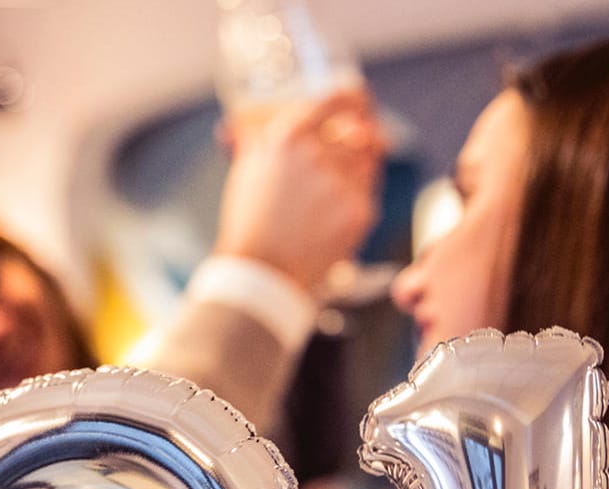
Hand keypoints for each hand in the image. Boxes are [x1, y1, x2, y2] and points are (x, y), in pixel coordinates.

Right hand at [213, 86, 385, 290]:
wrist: (262, 271)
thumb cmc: (250, 222)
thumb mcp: (246, 170)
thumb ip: (253, 139)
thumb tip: (239, 125)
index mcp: (289, 136)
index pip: (337, 100)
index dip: (354, 98)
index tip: (359, 100)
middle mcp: (319, 154)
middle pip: (358, 131)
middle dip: (360, 136)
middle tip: (358, 140)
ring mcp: (343, 182)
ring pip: (368, 158)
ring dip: (360, 163)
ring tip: (340, 182)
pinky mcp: (360, 210)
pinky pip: (369, 188)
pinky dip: (359, 191)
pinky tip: (339, 205)